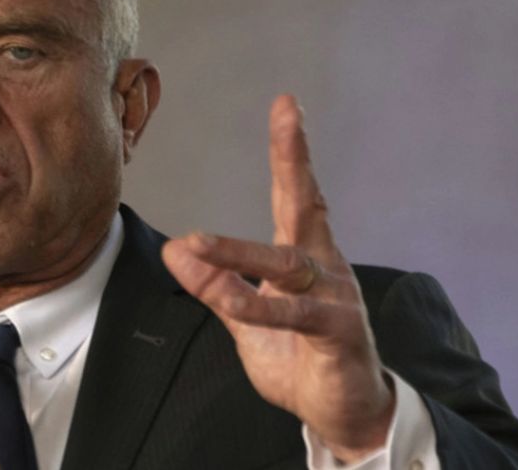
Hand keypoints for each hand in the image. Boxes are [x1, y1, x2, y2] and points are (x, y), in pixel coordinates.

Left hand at [162, 94, 393, 461]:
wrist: (342, 412)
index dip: (290, 152)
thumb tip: (175, 249)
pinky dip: (258, 307)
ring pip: (286, 264)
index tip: (287, 104)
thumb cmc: (299, 359)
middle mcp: (324, 267)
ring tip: (198, 244)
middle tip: (287, 116)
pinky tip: (229, 302)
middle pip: (306, 205)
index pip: (295, 195)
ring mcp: (336, 297)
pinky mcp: (339, 332)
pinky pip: (295, 315)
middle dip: (296, 160)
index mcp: (303, 258)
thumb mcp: (244, 318)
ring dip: (238, 254)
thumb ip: (214, 285)